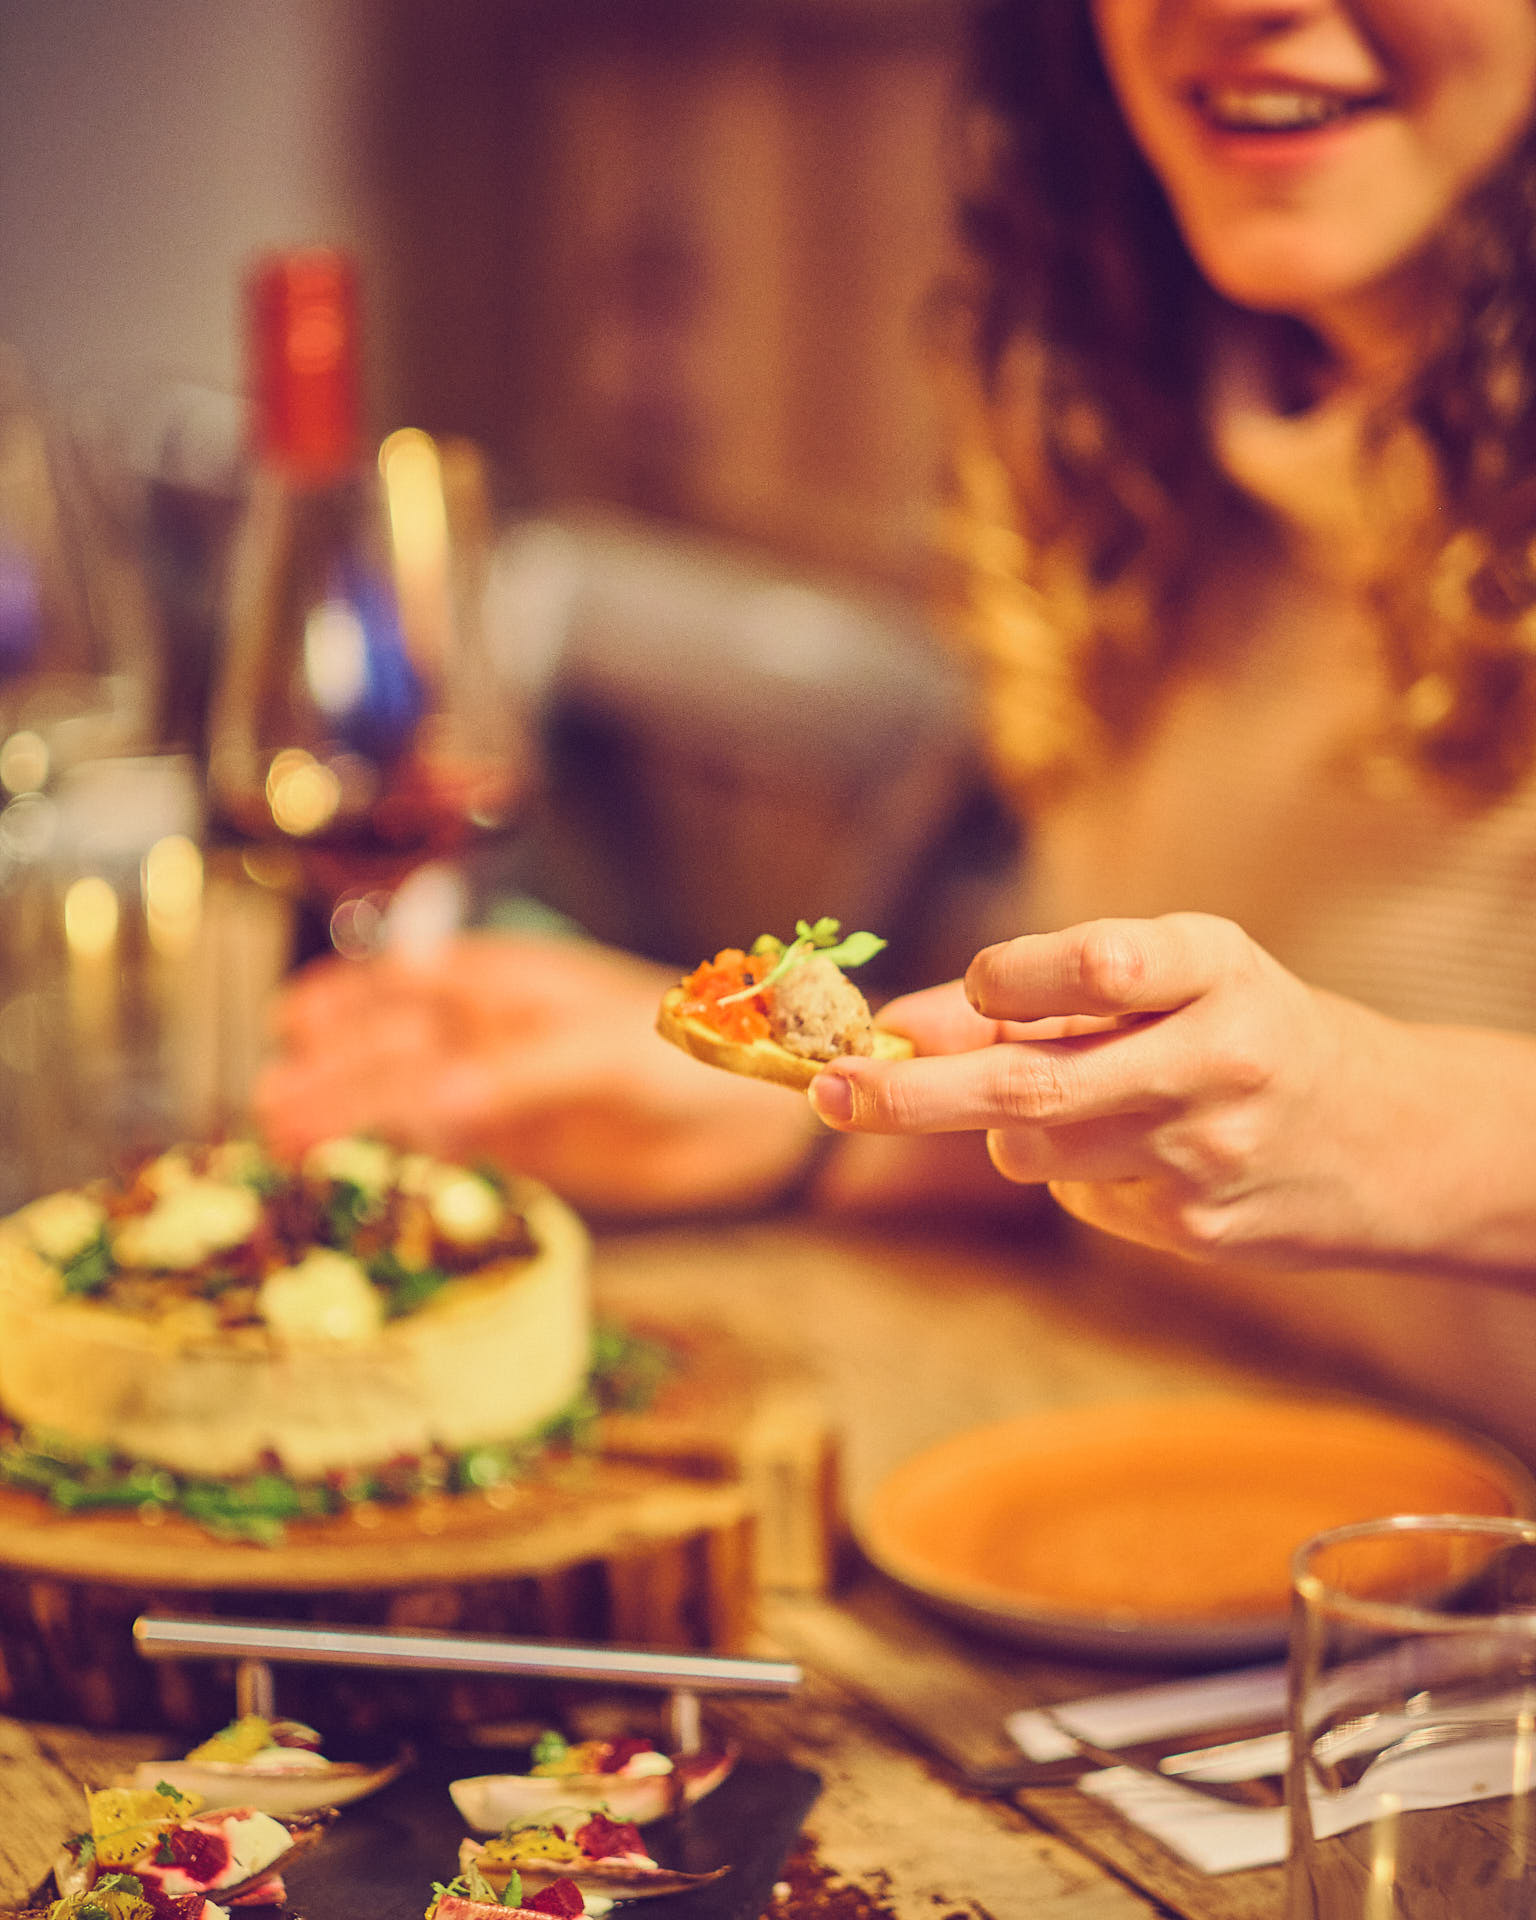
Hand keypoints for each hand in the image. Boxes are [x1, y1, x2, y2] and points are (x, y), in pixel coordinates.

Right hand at [252, 933, 822, 1217]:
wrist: (757, 1110)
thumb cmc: (689, 1047)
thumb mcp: (601, 1051)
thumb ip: (514, 1078)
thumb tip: (427, 1106)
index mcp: (503, 981)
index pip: (403, 995)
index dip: (342, 1011)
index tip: (285, 1034)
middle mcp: (488, 1027)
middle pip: (389, 1051)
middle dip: (328, 1078)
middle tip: (265, 1115)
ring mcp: (497, 1085)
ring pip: (403, 1099)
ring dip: (347, 1118)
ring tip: (282, 1144)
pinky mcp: (517, 1141)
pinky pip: (440, 1147)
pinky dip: (396, 1158)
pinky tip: (356, 1172)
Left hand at [808, 912, 1446, 1269]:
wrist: (1389, 1139)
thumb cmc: (1244, 1026)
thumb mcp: (1167, 978)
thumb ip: (1034, 994)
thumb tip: (894, 1024)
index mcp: (1218, 968)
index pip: (1094, 966)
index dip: (1007, 979)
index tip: (971, 986)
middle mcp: (1220, 1058)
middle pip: (1031, 1085)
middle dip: (912, 1093)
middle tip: (828, 1092)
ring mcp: (1210, 1155)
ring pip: (1035, 1150)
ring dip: (1005, 1126)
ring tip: (1067, 1098)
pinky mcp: (1198, 1229)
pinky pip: (1081, 1196)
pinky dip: (1072, 1168)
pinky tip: (1136, 1149)